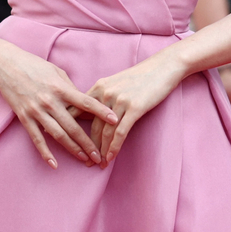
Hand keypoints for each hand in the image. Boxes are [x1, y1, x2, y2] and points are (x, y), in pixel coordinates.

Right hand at [0, 44, 117, 168]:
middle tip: (99, 156)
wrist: (6, 64)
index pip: (85, 102)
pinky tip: (54, 164)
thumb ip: (69, 87)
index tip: (114, 121)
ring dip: (72, 149)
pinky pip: (37, 139)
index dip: (101, 111)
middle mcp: (49, 101)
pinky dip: (45, 153)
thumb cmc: (34, 65)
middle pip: (73, 126)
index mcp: (60, 87)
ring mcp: (36, 111)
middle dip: (88, 143)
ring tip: (85, 159)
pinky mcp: (24, 118)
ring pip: (58, 135)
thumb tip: (83, 102)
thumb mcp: (56, 71)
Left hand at [79, 47, 183, 167]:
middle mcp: (106, 93)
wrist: (162, 67)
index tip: (68, 144)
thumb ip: (102, 96)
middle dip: (88, 146)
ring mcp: (120, 100)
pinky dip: (114, 147)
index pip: (79, 111)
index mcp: (99, 87)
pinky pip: (120, 132)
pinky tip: (111, 158)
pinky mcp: (135, 108)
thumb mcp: (115, 83)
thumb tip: (89, 114)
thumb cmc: (140, 77)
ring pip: (105, 132)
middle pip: (93, 125)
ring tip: (99, 164)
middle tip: (86, 162)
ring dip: (101, 151)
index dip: (72, 128)